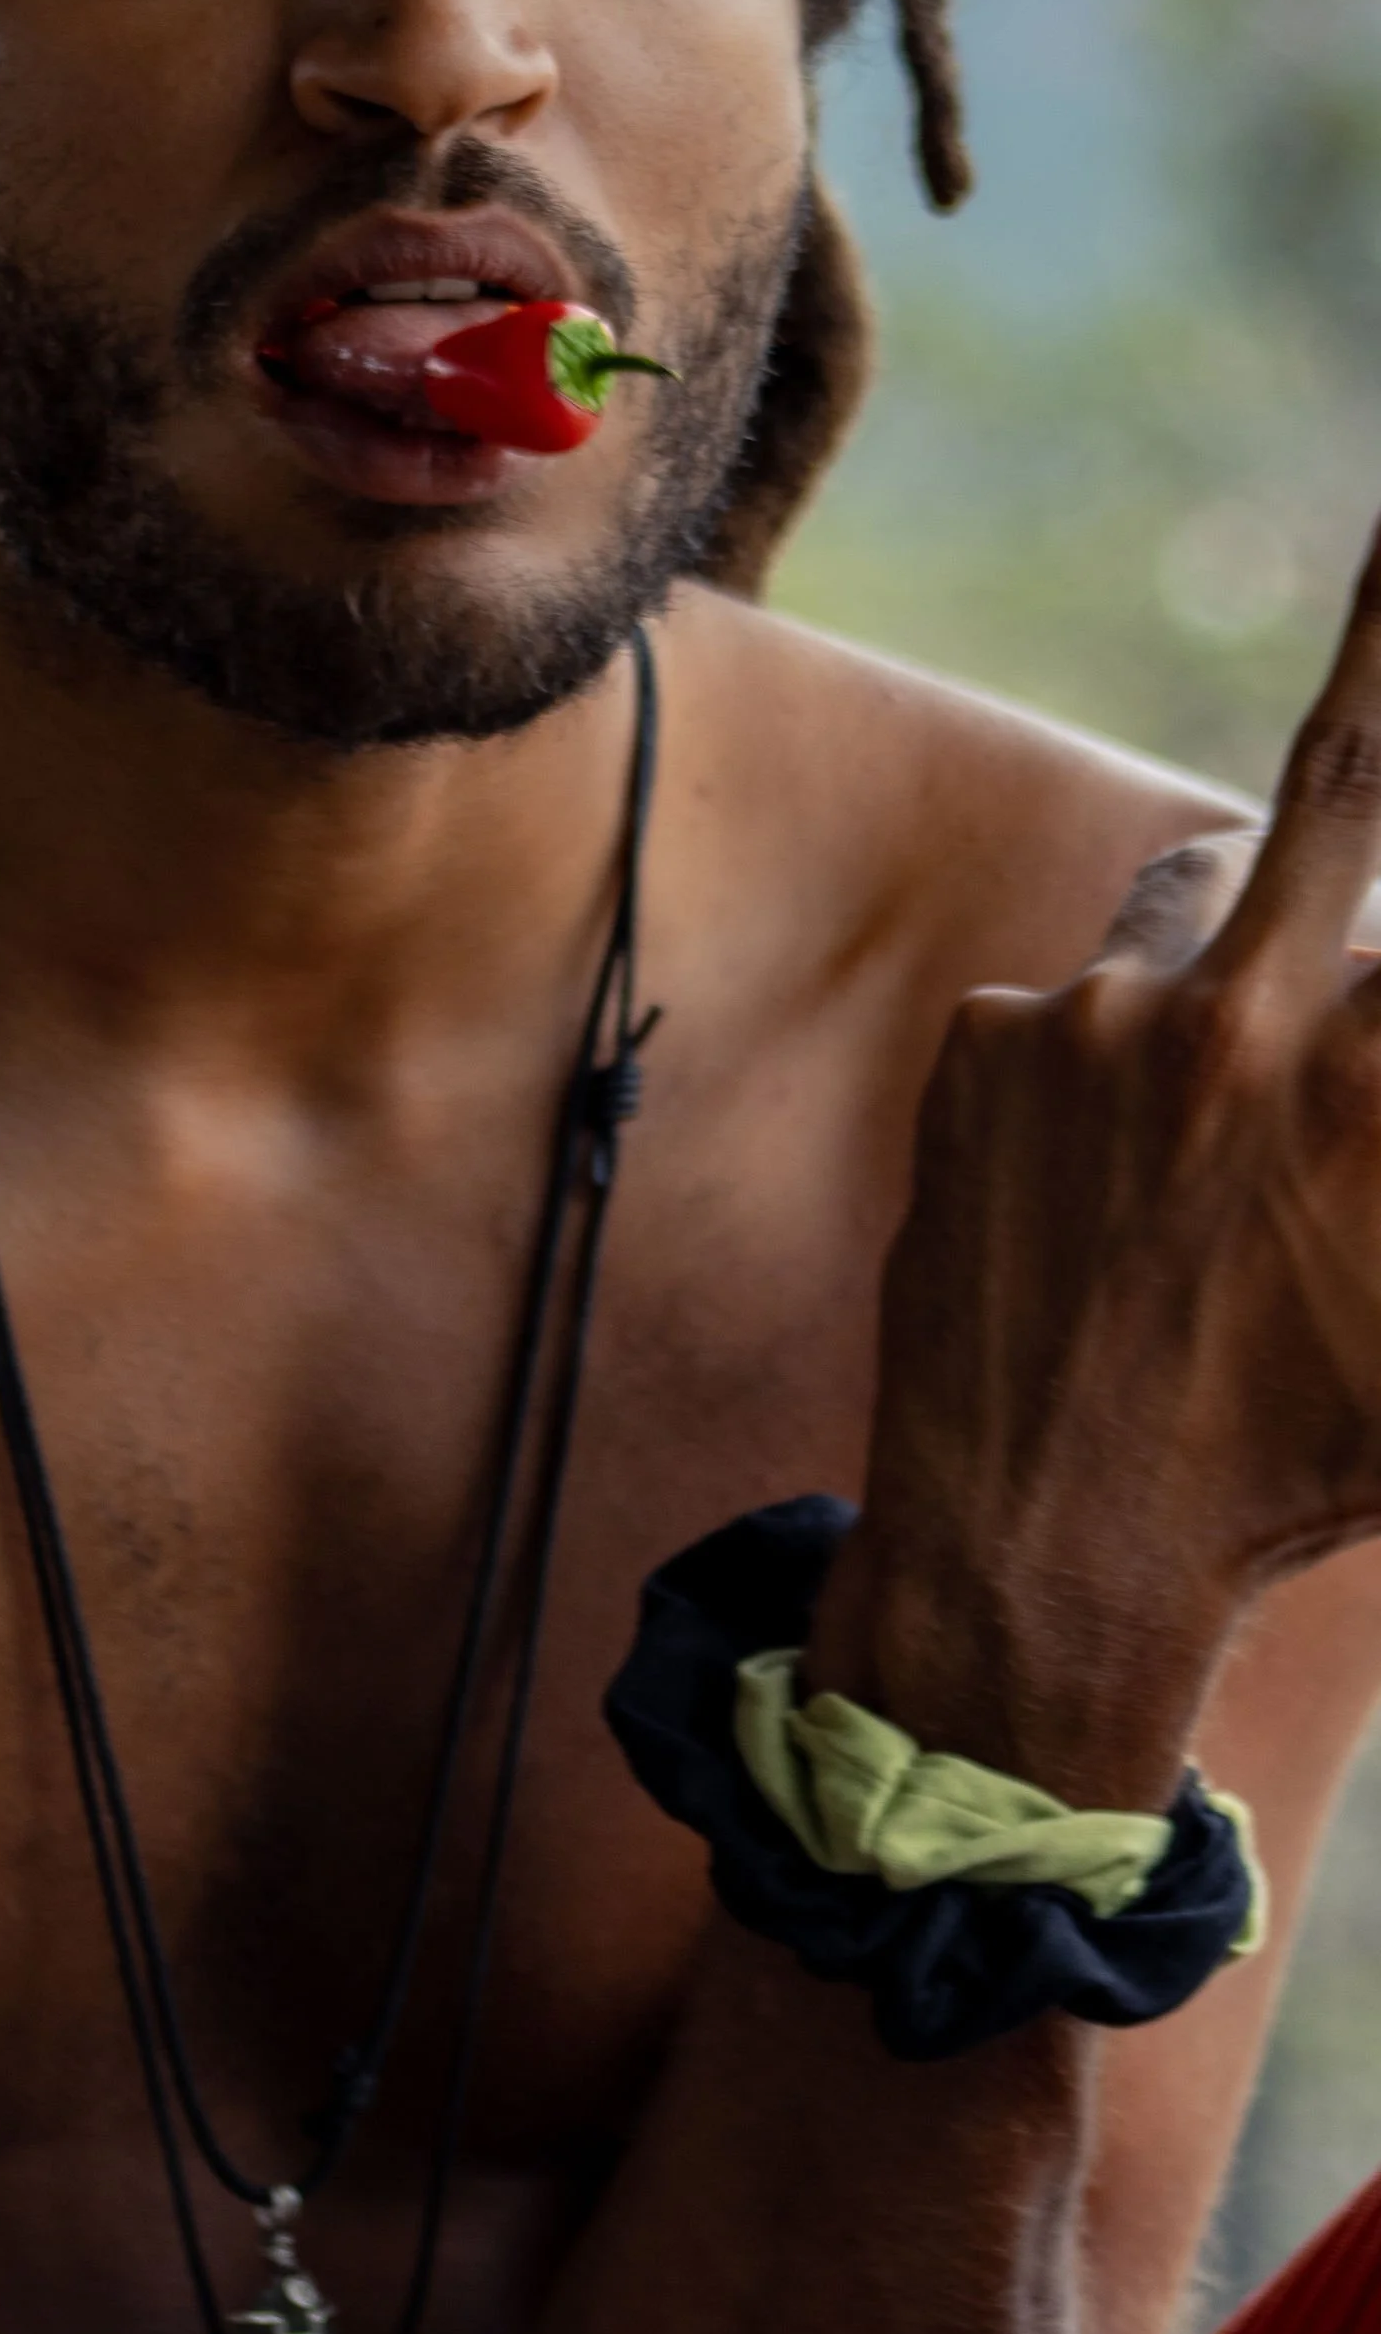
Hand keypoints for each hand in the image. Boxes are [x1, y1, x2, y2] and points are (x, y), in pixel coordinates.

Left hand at [821, 524, 1380, 1802]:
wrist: (1041, 1552)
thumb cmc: (1296, 1458)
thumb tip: (1360, 1077)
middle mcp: (1258, 1021)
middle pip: (1345, 781)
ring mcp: (1105, 1022)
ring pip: (1197, 894)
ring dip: (1225, 944)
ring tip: (1217, 1094)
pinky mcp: (990, 1044)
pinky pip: (1075, 1004)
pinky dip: (1100, 1062)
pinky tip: (1092, 1193)